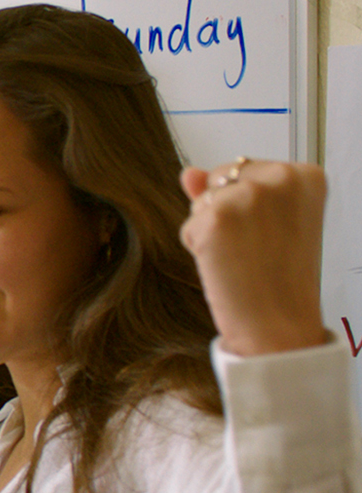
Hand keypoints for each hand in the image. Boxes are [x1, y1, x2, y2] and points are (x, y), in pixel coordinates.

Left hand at [180, 158, 327, 355]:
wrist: (279, 323)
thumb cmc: (280, 278)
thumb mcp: (269, 222)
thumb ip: (229, 189)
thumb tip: (188, 173)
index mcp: (304, 175)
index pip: (246, 169)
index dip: (247, 206)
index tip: (271, 232)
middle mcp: (281, 178)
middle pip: (219, 179)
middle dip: (225, 212)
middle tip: (256, 247)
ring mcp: (248, 196)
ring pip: (201, 203)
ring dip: (210, 231)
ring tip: (243, 257)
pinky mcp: (217, 218)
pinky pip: (188, 227)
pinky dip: (198, 248)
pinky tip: (227, 265)